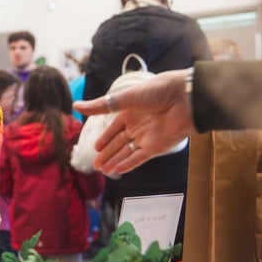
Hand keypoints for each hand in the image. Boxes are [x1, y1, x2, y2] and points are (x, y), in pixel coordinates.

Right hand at [73, 70, 194, 174]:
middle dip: (106, 154)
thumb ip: (101, 106)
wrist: (185, 98)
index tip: (94, 148)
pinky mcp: (157, 147)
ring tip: (102, 170)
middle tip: (95, 165)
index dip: (104, 138)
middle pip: (118, 143)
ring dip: (115, 161)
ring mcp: (147, 137)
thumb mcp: (125, 98)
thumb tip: (76, 106)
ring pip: (127, 152)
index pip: (113, 129)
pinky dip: (128, 164)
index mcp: (130, 112)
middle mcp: (137, 126)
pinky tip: (117, 170)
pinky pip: (140, 158)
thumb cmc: (157, 91)